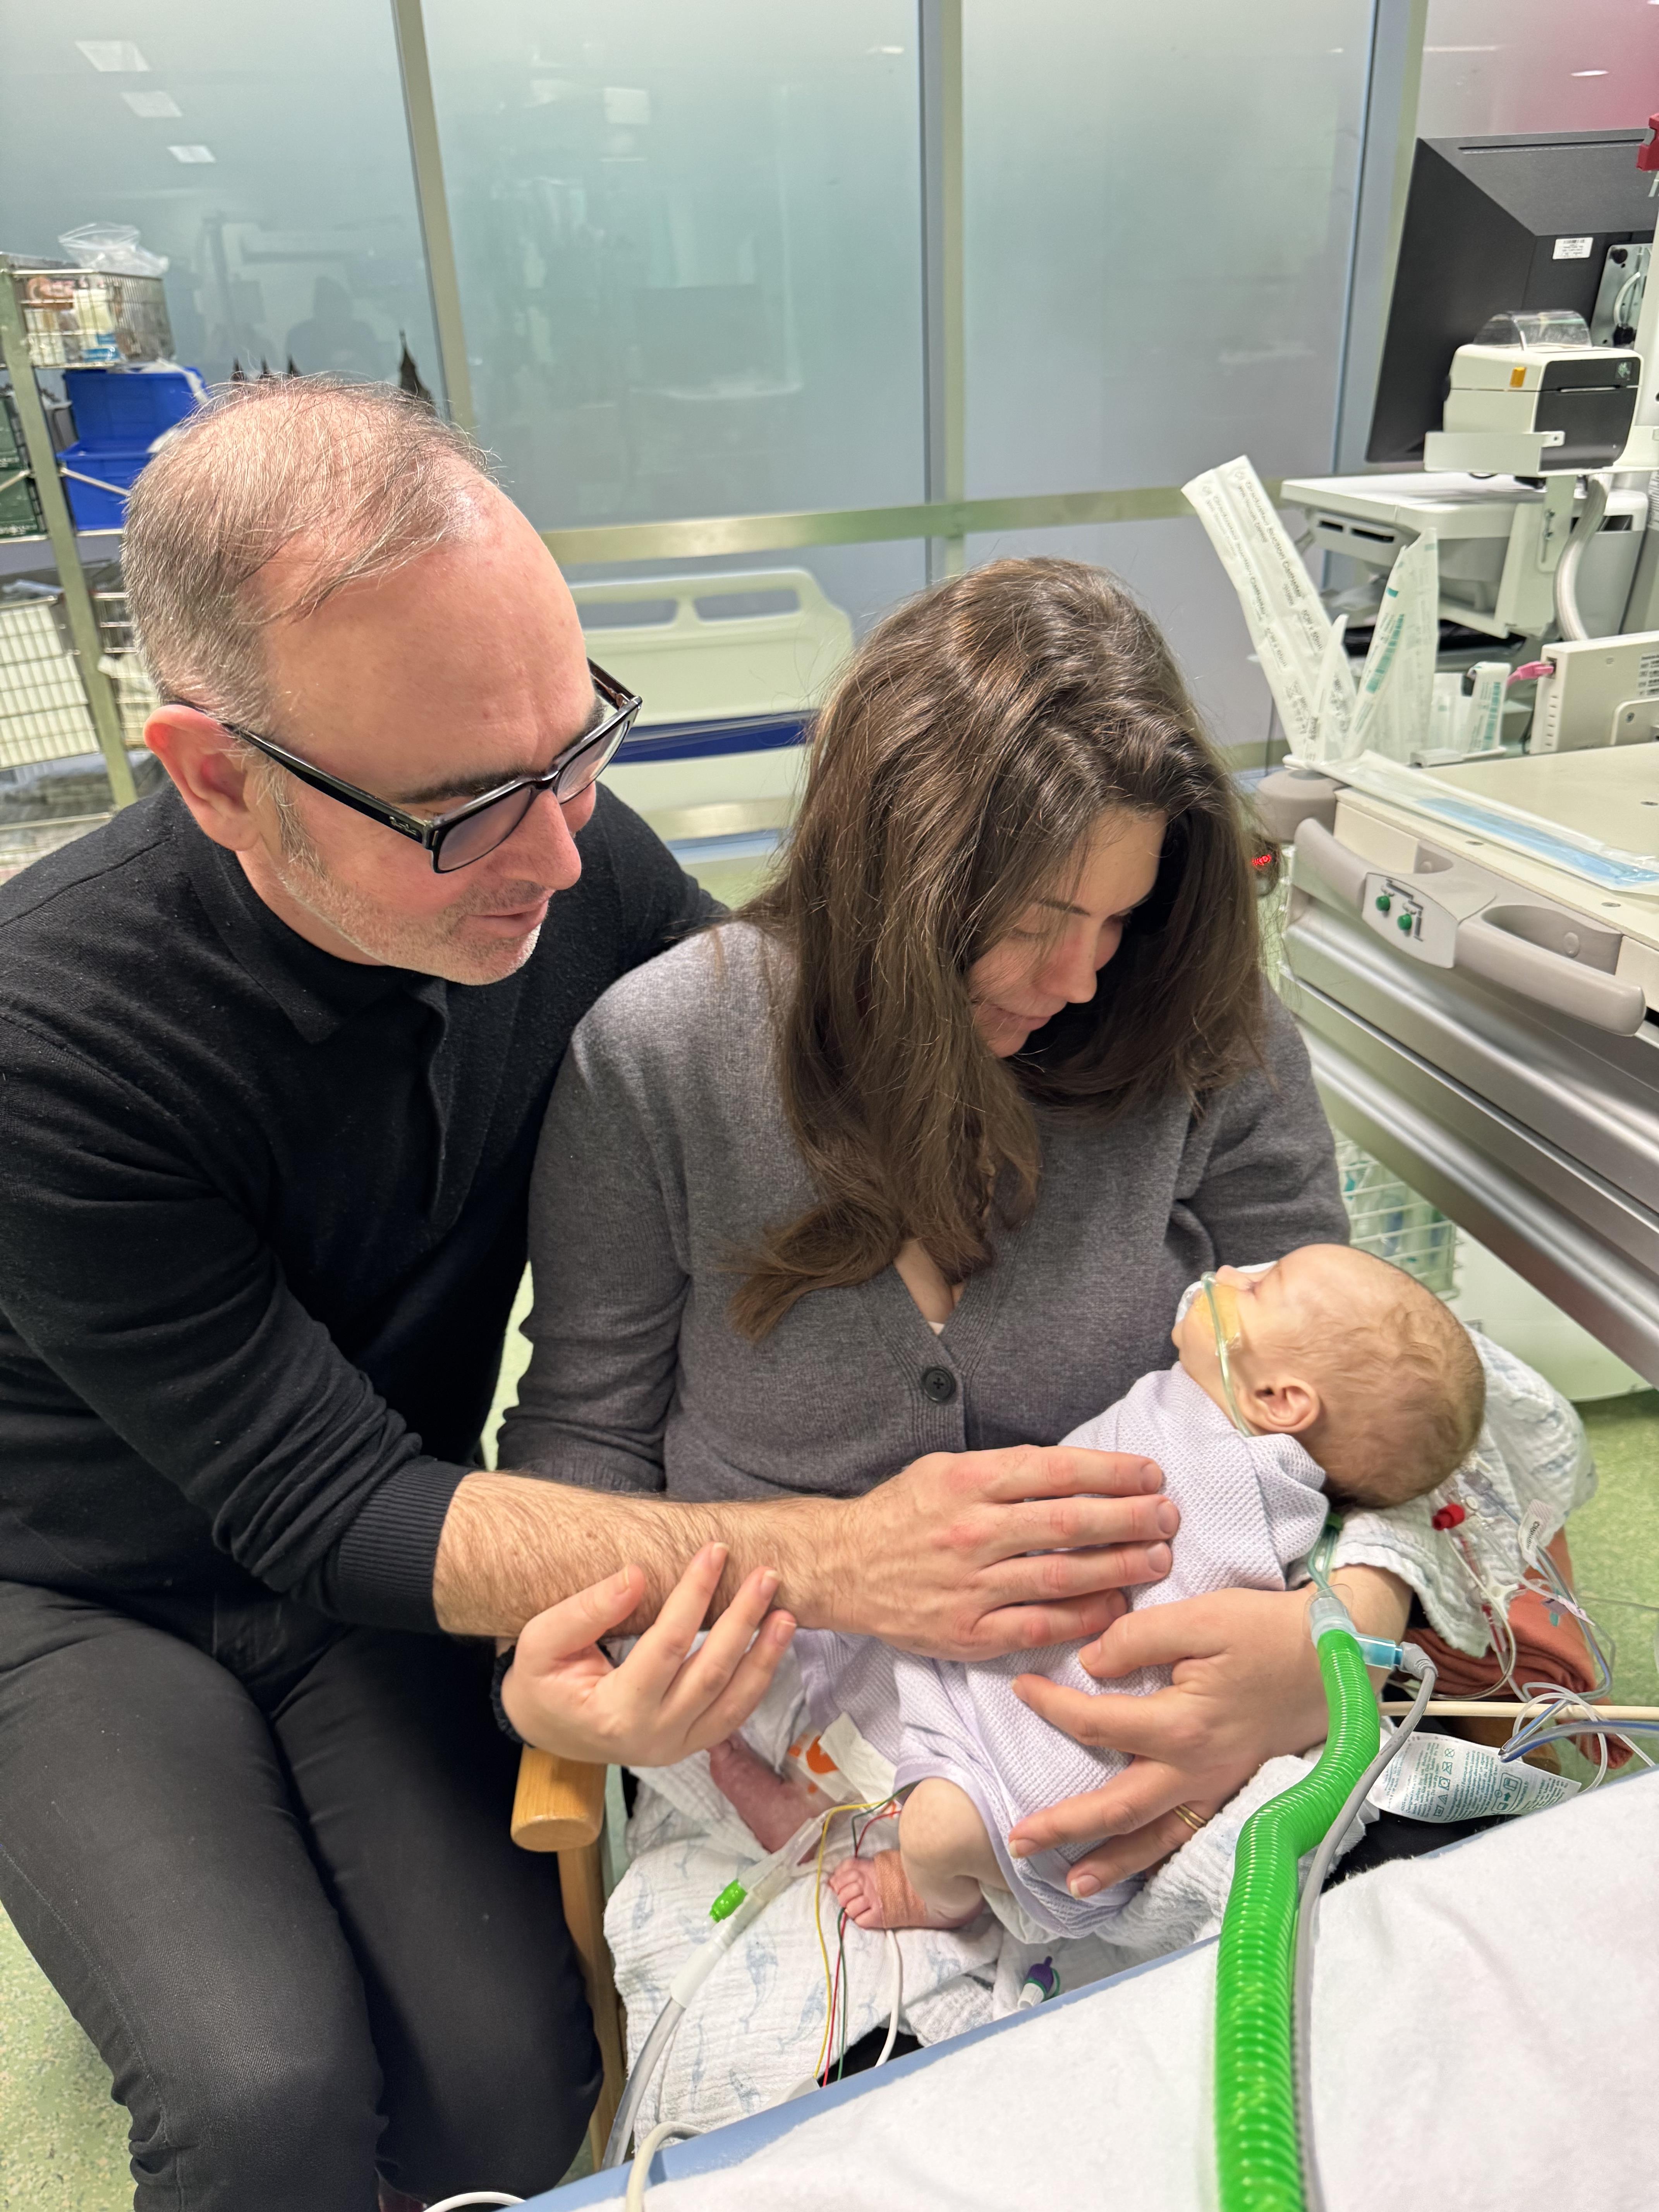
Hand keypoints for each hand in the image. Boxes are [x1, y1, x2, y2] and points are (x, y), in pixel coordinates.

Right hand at [501, 1543, 795, 1765]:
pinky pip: (733, 1716)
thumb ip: (587, 1610)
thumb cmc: (541, 1680)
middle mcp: (652, 1737)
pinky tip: (773, 1646)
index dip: (693, 1596)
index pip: (666, 1646)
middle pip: (710, 1673)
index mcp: (614, 1713)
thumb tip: (636, 1576)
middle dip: (742, 1620)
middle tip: (765, 1574)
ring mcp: (675, 1747)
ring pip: (733, 1702)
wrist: (545, 1729)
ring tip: (785, 1613)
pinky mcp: (689, 1745)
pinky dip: (758, 1681)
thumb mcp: (541, 1641)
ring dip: (764, 1656)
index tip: (713, 1552)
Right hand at [826, 1445, 1179, 1660]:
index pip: (1055, 1471)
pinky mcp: (967, 1632)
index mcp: (967, 1481)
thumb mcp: (944, 1469)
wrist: (842, 1568)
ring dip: (1118, 1568)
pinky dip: (1083, 1618)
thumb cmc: (902, 1513)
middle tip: (1168, 1517)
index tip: (1150, 1474)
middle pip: (1067, 1523)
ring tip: (1157, 1559)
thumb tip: (1074, 1471)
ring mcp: (970, 1585)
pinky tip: (1116, 1607)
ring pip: (1060, 1577)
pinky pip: (1038, 1626)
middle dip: (1128, 1518)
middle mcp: (971, 1531)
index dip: (1111, 1472)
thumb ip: (1004, 1470)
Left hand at [1005, 1568, 1407, 1894]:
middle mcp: (1196, 1769)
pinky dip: (1159, 1857)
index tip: (1020, 1688)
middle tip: (1017, 1842)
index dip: (1051, 1706)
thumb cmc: (1267, 1631)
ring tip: (1072, 1885)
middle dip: (1066, 1828)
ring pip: (1156, 1837)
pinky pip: (1190, 1834)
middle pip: (1118, 1808)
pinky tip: (1137, 1869)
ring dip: (1112, 1862)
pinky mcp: (1234, 1789)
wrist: (1335, 1653)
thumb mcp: (1200, 1617)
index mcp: (1182, 1726)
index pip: (1095, 1724)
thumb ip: (1138, 1639)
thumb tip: (1091, 1666)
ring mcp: (1218, 1787)